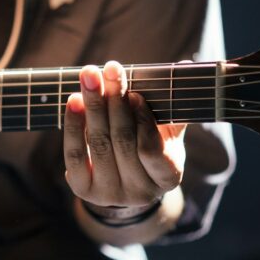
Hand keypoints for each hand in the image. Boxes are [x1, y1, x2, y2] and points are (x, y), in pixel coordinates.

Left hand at [63, 60, 185, 219]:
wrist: (123, 180)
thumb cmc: (150, 146)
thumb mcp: (166, 131)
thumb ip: (172, 104)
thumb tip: (185, 65)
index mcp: (167, 177)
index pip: (152, 150)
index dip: (143, 121)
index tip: (135, 94)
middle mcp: (139, 192)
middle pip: (122, 142)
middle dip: (114, 102)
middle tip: (110, 69)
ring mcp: (109, 194)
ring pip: (98, 144)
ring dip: (93, 106)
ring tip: (90, 76)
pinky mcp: (83, 189)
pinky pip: (75, 154)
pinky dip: (74, 125)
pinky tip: (74, 100)